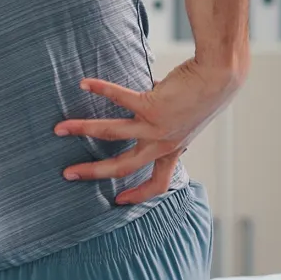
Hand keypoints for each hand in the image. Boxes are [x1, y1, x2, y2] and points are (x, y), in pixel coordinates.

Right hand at [53, 57, 240, 204]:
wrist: (219, 78)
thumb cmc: (206, 94)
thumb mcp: (187, 119)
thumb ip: (166, 119)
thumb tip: (152, 100)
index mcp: (173, 149)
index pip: (157, 183)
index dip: (138, 195)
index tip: (119, 201)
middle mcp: (162, 143)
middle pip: (123, 167)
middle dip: (93, 172)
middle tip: (69, 174)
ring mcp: (155, 126)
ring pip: (112, 134)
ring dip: (83, 130)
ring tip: (61, 128)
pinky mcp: (151, 104)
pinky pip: (119, 98)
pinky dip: (100, 89)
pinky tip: (85, 84)